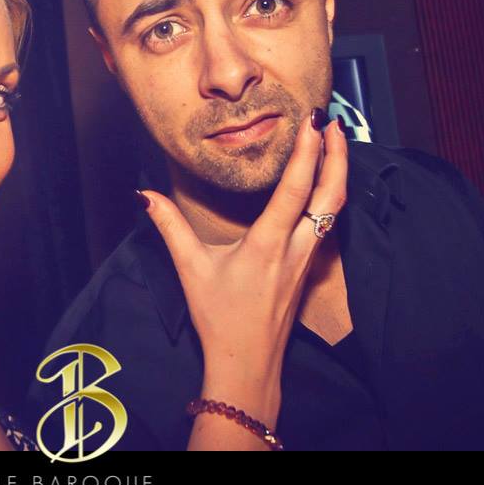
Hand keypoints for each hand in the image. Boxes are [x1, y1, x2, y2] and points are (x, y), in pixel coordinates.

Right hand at [138, 111, 347, 428]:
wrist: (249, 364)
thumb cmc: (220, 319)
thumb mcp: (190, 269)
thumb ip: (169, 227)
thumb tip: (145, 195)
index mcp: (269, 244)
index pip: (296, 188)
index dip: (307, 151)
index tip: (310, 120)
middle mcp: (297, 248)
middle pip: (331, 193)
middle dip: (337, 154)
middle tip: (333, 121)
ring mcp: (308, 260)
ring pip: (335, 208)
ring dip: (338, 172)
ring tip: (334, 142)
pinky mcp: (310, 268)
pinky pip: (329, 224)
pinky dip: (331, 195)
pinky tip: (325, 184)